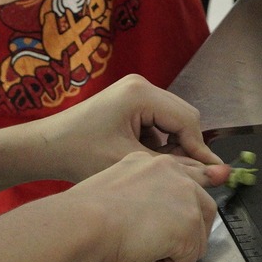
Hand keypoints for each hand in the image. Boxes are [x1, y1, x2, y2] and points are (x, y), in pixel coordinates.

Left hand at [25, 74, 220, 182]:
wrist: (45, 147)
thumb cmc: (78, 153)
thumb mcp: (130, 162)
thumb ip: (175, 167)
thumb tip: (216, 174)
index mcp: (141, 94)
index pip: (187, 120)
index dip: (200, 150)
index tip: (212, 175)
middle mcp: (141, 86)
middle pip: (183, 117)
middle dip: (187, 147)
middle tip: (187, 175)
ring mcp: (135, 92)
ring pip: (173, 120)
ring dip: (172, 146)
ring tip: (160, 169)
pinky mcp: (130, 102)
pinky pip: (159, 121)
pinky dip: (159, 142)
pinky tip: (145, 160)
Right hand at [64, 151, 221, 261]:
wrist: (84, 221)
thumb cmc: (86, 211)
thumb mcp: (119, 188)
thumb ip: (142, 197)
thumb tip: (149, 219)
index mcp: (157, 163)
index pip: (187, 182)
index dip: (182, 207)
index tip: (173, 222)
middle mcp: (177, 175)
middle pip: (204, 208)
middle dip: (188, 233)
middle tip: (160, 248)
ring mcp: (187, 200)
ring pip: (198, 238)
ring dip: (176, 253)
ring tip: (144, 258)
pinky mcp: (189, 228)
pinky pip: (187, 261)